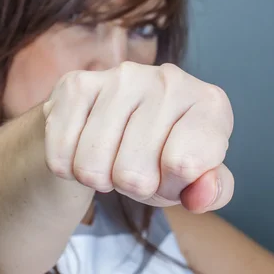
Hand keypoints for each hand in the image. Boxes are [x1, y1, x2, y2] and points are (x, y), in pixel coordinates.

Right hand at [43, 62, 233, 212]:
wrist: (111, 124)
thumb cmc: (161, 154)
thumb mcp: (194, 179)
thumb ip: (212, 192)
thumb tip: (201, 196)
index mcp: (210, 104)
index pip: (185, 166)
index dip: (172, 187)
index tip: (172, 174)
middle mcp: (170, 80)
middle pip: (135, 175)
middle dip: (133, 186)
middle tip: (137, 167)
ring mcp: (121, 77)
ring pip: (92, 167)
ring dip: (99, 178)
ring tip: (112, 157)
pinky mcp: (77, 84)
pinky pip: (60, 155)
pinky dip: (67, 166)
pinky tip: (83, 147)